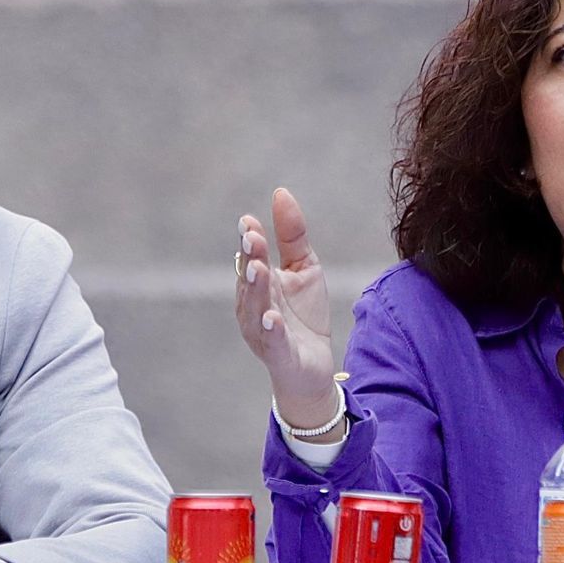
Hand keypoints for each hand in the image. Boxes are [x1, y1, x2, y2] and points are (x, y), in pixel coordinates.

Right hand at [236, 188, 337, 431]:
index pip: (250, 257)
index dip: (250, 240)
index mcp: (258, 283)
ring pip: (255, 308)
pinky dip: (272, 330)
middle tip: (253, 237)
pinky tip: (273, 318)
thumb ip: (292, 234)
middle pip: (249, 279)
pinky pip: (273, 342)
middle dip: (251, 258)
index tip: (250, 222)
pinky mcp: (279, 355)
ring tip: (259, 269)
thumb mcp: (304, 268)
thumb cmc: (303, 316)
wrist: (313, 369)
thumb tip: (280, 193)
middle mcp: (253, 306)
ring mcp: (262, 331)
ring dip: (256, 289)